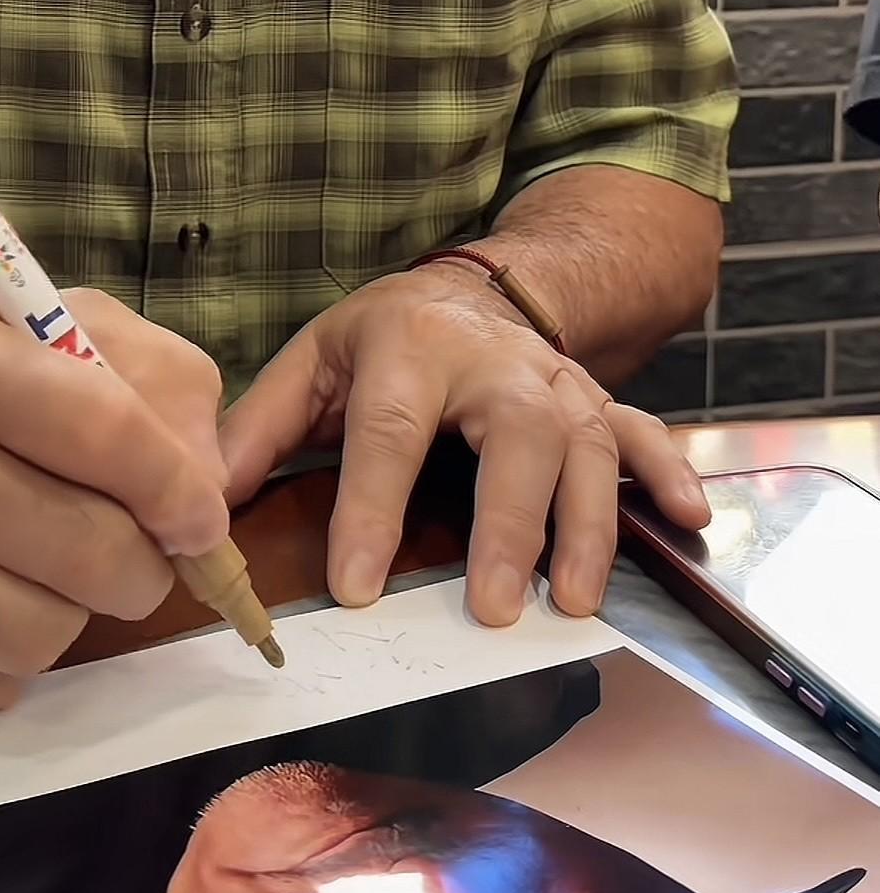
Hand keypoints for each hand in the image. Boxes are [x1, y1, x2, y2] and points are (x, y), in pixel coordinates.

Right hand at [0, 294, 228, 707]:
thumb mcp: (76, 334)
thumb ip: (165, 386)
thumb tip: (208, 493)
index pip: (105, 433)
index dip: (177, 491)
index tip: (203, 523)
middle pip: (87, 552)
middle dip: (143, 568)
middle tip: (137, 555)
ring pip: (42, 635)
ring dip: (76, 615)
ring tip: (50, 568)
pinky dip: (15, 658)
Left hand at [219, 261, 709, 625]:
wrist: (477, 287)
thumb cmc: (387, 338)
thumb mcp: (315, 360)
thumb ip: (261, 430)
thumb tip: (203, 503)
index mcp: (407, 348)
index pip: (388, 433)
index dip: (372, 511)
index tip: (359, 588)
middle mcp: (494, 363)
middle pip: (512, 437)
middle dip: (507, 523)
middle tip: (493, 606)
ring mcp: (558, 383)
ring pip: (587, 446)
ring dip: (588, 526)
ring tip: (573, 602)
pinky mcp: (600, 402)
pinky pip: (645, 435)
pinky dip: (669, 477)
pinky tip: (688, 524)